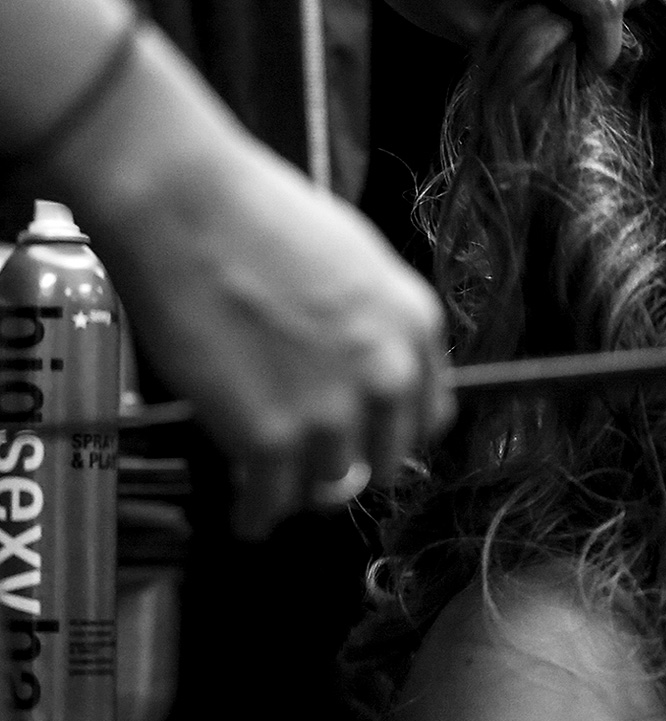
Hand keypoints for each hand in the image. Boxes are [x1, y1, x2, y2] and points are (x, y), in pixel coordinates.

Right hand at [62, 33, 450, 534]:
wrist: (183, 206)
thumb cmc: (253, 214)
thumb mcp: (351, 259)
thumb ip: (370, 322)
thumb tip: (360, 364)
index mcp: (414, 327)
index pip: (426, 415)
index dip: (391, 432)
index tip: (368, 439)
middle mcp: (388, 377)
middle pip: (385, 459)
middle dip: (349, 462)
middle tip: (314, 461)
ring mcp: (332, 412)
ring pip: (328, 484)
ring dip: (298, 486)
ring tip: (268, 480)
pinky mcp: (271, 438)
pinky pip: (272, 501)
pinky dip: (256, 513)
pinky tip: (247, 513)